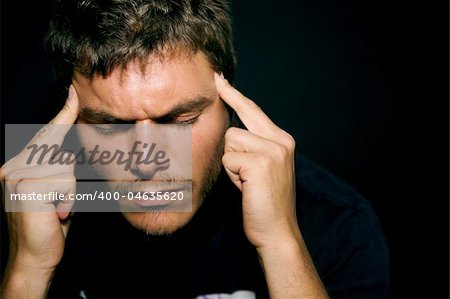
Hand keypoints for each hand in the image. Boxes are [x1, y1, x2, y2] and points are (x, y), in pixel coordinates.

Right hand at [0, 86, 78, 274]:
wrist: (36, 256)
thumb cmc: (49, 224)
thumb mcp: (56, 192)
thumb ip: (58, 168)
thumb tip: (70, 150)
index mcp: (19, 165)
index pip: (46, 134)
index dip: (63, 113)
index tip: (73, 92)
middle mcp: (13, 166)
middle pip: (63, 153)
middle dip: (68, 180)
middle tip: (57, 204)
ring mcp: (15, 174)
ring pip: (67, 168)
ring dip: (69, 193)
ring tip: (55, 209)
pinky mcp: (25, 185)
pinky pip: (66, 182)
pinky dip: (68, 200)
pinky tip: (54, 214)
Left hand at [216, 73, 299, 249]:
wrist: (277, 231)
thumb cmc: (264, 201)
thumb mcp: (263, 167)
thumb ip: (252, 146)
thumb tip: (228, 129)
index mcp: (282, 140)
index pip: (253, 110)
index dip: (235, 95)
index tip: (220, 80)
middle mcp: (280, 140)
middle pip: (238, 122)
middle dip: (230, 144)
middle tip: (219, 100)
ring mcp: (273, 150)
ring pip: (230, 141)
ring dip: (231, 163)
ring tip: (245, 182)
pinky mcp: (260, 162)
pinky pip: (229, 159)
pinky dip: (231, 175)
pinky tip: (246, 188)